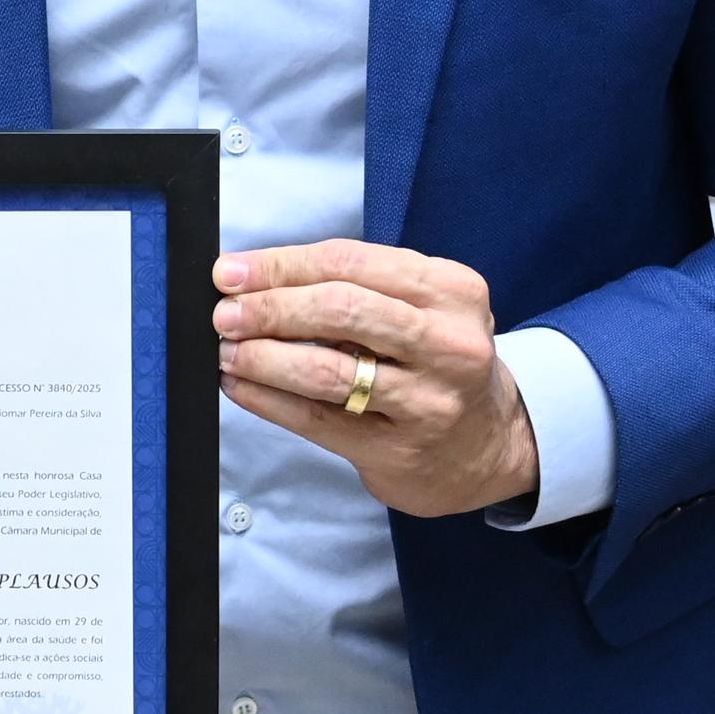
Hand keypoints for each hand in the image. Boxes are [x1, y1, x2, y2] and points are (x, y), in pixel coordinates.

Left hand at [213, 240, 537, 519]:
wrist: (491, 446)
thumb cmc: (438, 363)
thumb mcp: (423, 309)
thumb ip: (356, 287)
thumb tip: (255, 279)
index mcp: (451, 290)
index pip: (351, 262)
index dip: (281, 264)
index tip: (230, 271)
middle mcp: (448, 343)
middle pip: (340, 309)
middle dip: (270, 307)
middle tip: (223, 312)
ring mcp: (428, 401)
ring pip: (327, 369)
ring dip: (263, 356)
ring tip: (227, 350)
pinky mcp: (400, 451)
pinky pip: (318, 420)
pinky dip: (269, 399)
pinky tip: (240, 385)